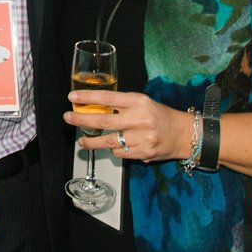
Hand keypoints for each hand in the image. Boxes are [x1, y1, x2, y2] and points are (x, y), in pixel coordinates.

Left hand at [63, 90, 193, 162]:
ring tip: (81, 141)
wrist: (183, 134)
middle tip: (68, 117)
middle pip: (103, 120)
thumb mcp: (142, 102)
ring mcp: (141, 138)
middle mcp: (139, 119)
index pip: (108, 98)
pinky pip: (120, 152)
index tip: (72, 98)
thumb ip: (122, 105)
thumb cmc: (159, 115)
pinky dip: (112, 149)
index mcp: (139, 102)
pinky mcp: (143, 153)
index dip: (88, 97)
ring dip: (91, 141)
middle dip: (81, 119)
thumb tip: (95, 107)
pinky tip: (110, 146)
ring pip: (109, 141)